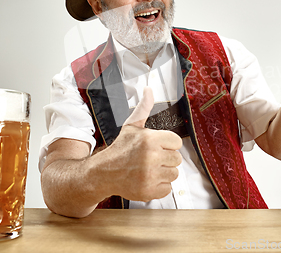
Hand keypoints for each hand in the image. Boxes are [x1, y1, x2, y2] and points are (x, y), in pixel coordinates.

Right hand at [104, 87, 182, 201]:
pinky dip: (159, 187)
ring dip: (164, 173)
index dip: (168, 145)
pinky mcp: (148, 191)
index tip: (156, 147)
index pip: (177, 142)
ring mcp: (150, 175)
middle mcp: (151, 157)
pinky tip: (147, 180)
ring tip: (149, 169)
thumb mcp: (131, 126)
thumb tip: (148, 88)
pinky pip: (168, 189)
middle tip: (151, 159)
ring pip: (174, 174)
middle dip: (166, 159)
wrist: (103, 172)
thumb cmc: (120, 148)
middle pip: (177, 159)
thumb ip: (144, 107)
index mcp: (150, 139)